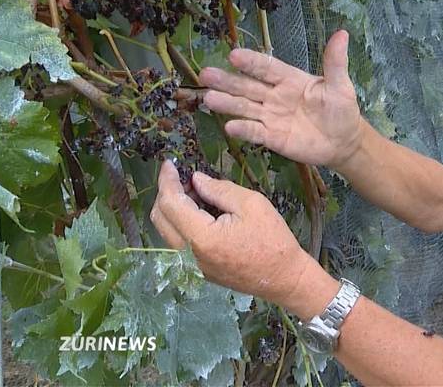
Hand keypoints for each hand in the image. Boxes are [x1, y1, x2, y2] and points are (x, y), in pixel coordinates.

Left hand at [150, 160, 316, 307]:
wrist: (283, 277)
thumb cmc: (273, 240)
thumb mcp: (252, 204)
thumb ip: (220, 189)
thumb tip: (196, 179)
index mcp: (202, 237)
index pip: (170, 203)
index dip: (167, 180)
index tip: (169, 163)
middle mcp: (188, 254)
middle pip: (159, 218)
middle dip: (168, 192)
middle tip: (188, 179)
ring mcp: (190, 265)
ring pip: (165, 230)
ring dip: (174, 208)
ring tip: (198, 194)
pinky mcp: (196, 269)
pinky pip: (177, 241)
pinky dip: (181, 222)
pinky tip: (202, 213)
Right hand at [200, 30, 362, 167]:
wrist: (344, 142)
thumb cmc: (341, 109)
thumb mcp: (340, 85)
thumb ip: (335, 62)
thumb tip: (343, 33)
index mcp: (289, 79)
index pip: (266, 68)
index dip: (251, 62)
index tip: (233, 55)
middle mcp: (274, 96)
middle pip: (247, 86)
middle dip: (227, 81)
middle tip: (205, 74)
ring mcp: (271, 117)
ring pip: (245, 108)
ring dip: (228, 103)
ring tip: (209, 98)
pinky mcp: (272, 138)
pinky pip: (255, 132)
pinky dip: (243, 130)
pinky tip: (229, 127)